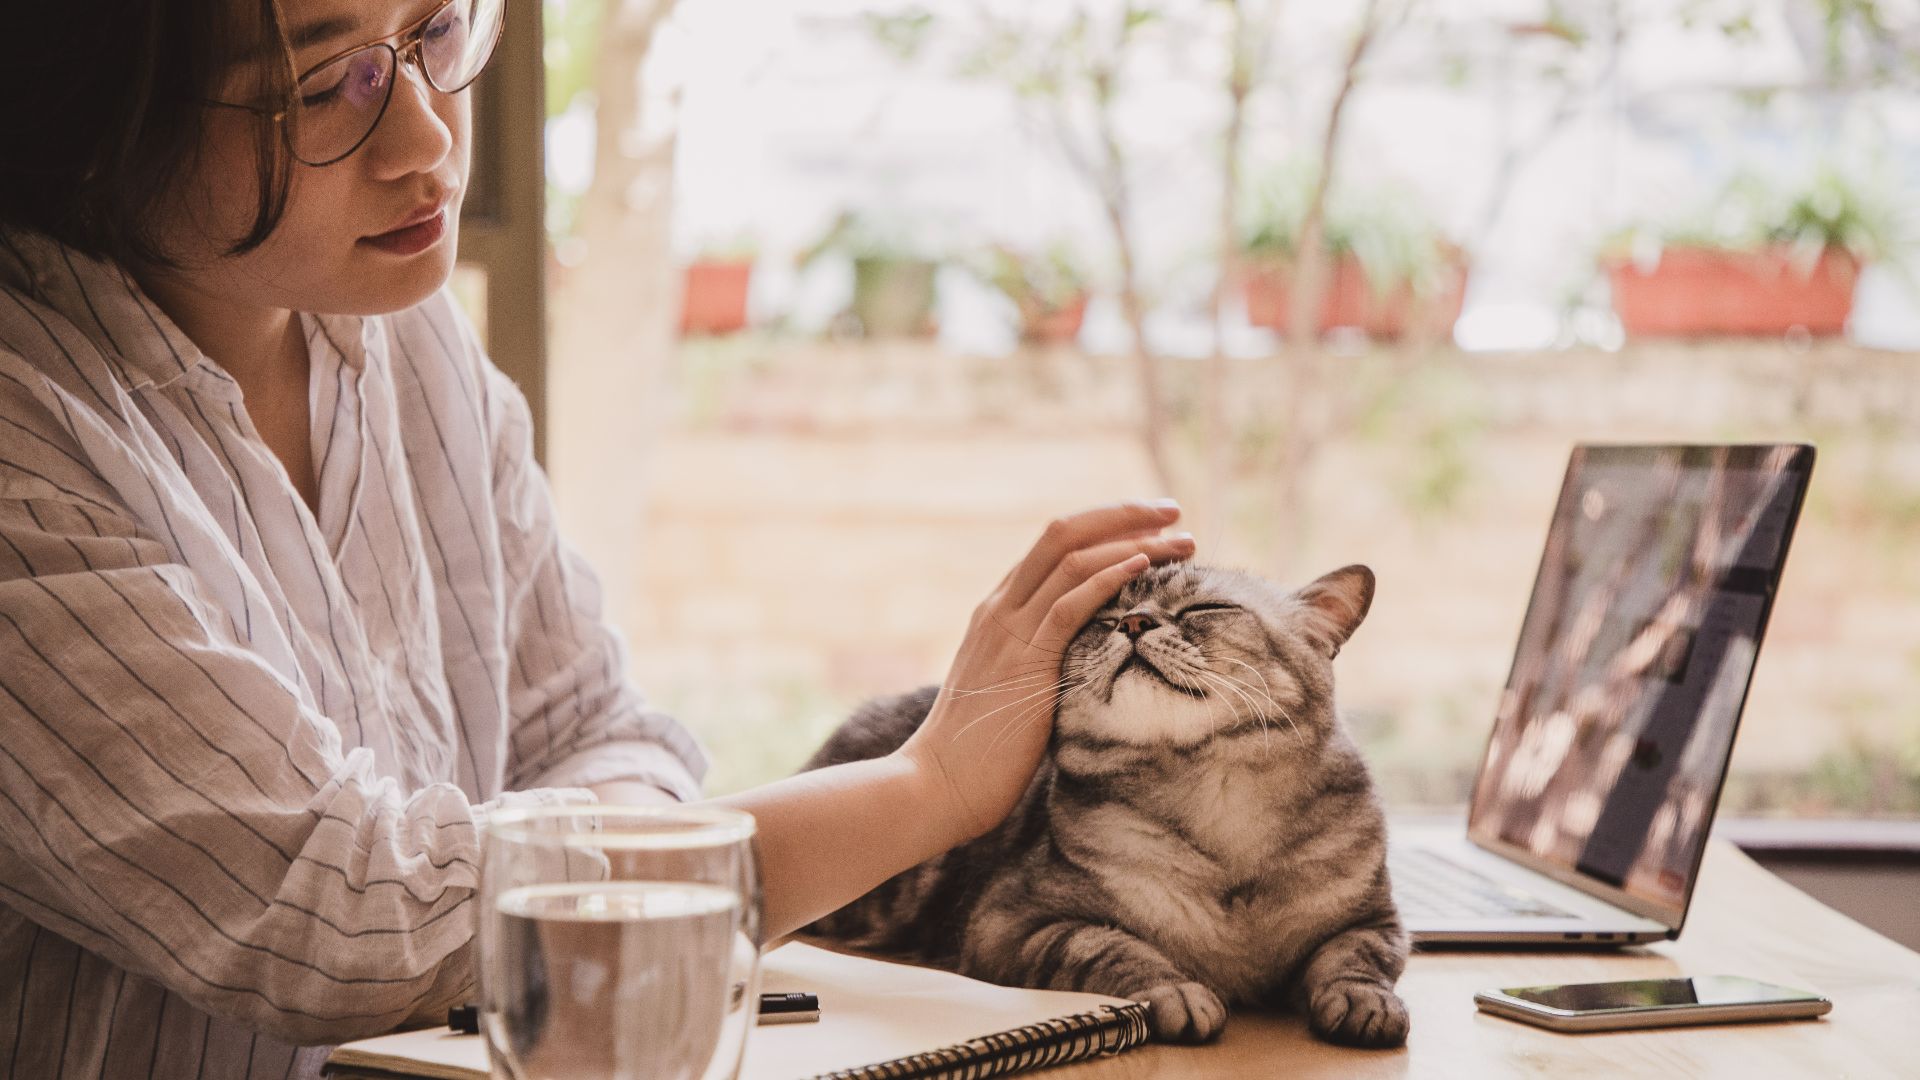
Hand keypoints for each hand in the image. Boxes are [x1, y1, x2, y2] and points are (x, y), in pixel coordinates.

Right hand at [896, 501, 1193, 844]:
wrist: (938, 785)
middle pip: (1063, 534)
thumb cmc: (978, 754)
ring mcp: (1008, 631)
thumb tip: (1090, 666)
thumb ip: (1042, 665)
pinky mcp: (1023, 661)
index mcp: (997, 612)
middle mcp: (1000, 609)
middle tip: (1173, 509)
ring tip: (1182, 541)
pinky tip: (1142, 566)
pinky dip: (1107, 578)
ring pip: (1073, 561)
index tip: (1152, 526)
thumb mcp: (1012, 693)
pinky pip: (1069, 605)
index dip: (1104, 527)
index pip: (1052, 547)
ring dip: (1134, 543)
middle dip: (1123, 515)